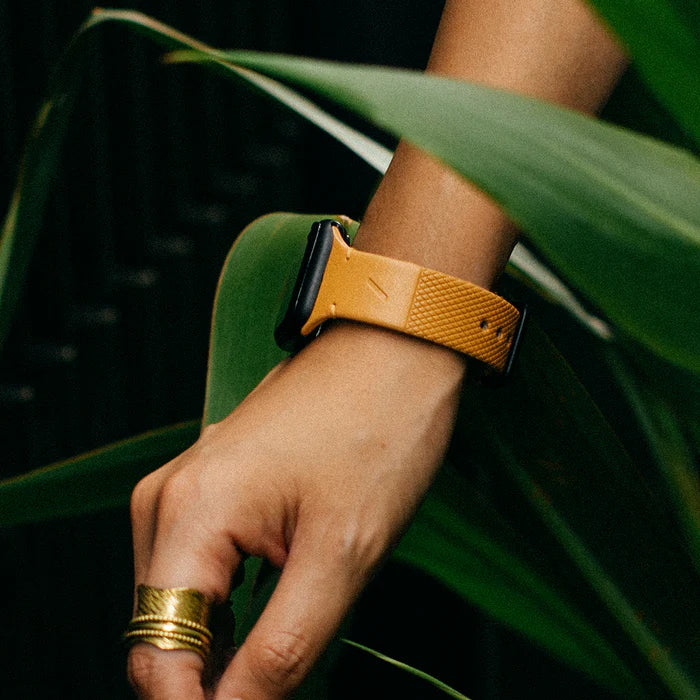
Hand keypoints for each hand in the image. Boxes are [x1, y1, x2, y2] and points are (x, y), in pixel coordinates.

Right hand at [127, 323, 465, 698]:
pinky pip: (203, 568)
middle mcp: (168, 500)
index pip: (156, 655)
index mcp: (188, 514)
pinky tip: (278, 609)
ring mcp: (187, 487)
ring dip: (227, 645)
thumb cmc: (378, 431)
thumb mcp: (342, 553)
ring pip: (185, 604)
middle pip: (165, 632)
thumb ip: (283, 648)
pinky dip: (234, 607)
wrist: (393, 351)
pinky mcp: (213, 485)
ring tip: (292, 648)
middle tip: (288, 686)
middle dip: (215, 681)